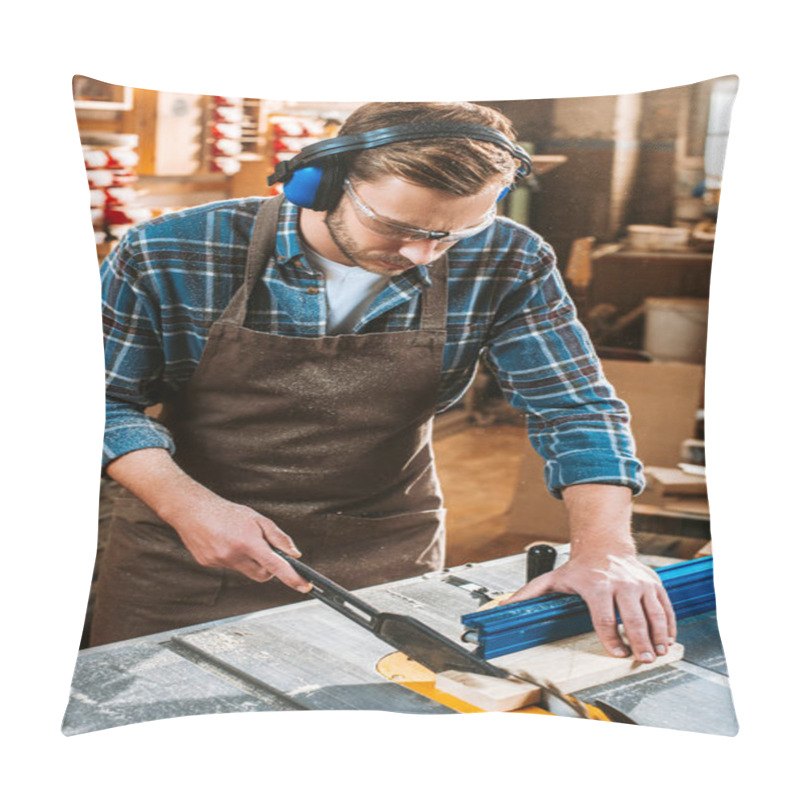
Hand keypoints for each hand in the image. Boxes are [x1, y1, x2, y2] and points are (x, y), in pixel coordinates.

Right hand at [166, 493, 312, 592]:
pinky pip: (229, 567)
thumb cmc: (228, 513)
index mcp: (249, 542)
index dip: (292, 578)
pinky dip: (232, 558)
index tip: (304, 587)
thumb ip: (278, 537)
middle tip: (264, 552)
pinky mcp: (208, 564)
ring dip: (248, 561)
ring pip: (245, 571)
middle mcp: (234, 555)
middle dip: (269, 569)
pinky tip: (224, 543)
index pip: (276, 566)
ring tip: (238, 540)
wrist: (193, 510)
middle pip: (262, 575)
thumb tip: (294, 554)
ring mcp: (220, 562)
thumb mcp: (258, 519)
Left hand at [500, 551, 676, 661]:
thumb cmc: (579, 567)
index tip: (617, 653)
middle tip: (643, 660)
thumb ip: (530, 594)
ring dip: (658, 636)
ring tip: (657, 653)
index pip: (605, 617)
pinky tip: (667, 639)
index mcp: (595, 584)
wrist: (603, 543)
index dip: (611, 638)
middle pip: (633, 618)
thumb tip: (505, 607)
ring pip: (654, 613)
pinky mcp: (653, 582)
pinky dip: (669, 625)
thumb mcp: (553, 578)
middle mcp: (619, 582)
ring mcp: (639, 582)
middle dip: (639, 642)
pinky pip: (665, 606)